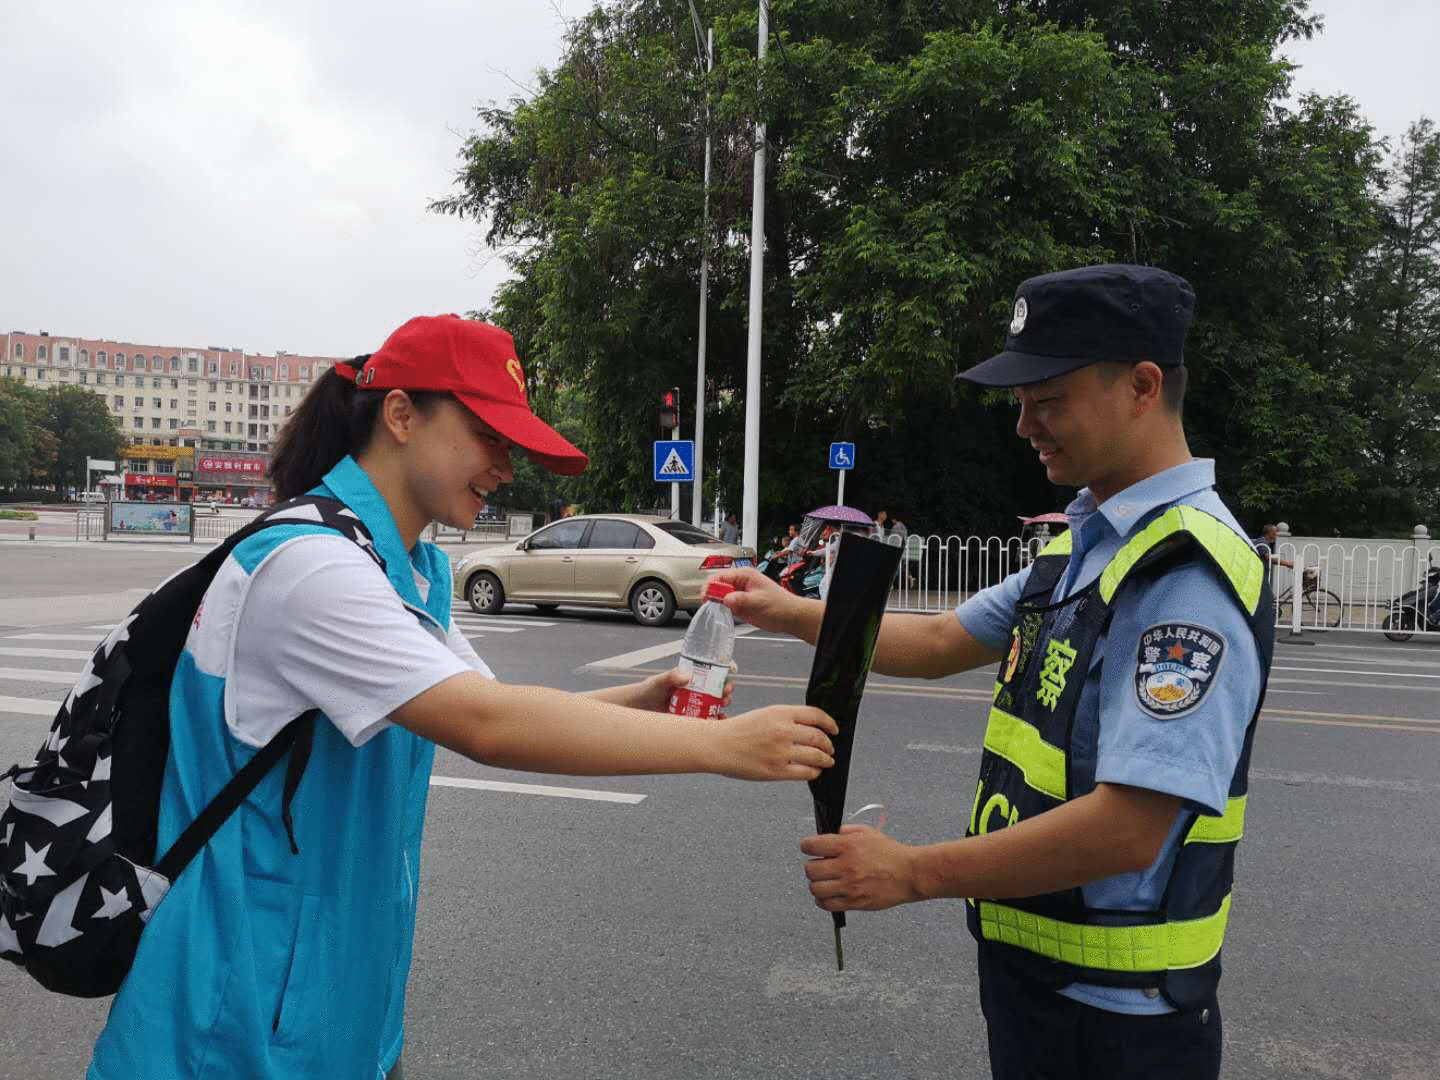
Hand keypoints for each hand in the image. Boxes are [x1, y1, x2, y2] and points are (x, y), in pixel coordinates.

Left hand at [634, 665, 735, 713]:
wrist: (639, 709)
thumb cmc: (649, 690)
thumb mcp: (659, 682)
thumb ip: (670, 677)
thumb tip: (685, 677)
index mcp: (692, 676)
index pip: (714, 671)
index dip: (725, 672)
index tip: (730, 675)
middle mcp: (698, 689)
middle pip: (719, 687)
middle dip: (727, 691)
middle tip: (726, 695)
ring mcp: (696, 703)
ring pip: (717, 703)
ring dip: (724, 706)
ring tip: (723, 709)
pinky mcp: (693, 717)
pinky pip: (709, 718)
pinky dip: (716, 721)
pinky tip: (719, 723)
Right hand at [709, 704, 835, 780]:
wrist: (716, 745)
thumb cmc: (736, 730)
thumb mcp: (764, 714)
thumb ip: (786, 719)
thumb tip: (809, 728)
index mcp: (780, 713)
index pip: (816, 715)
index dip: (829, 723)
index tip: (834, 729)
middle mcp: (783, 731)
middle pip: (819, 737)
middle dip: (829, 745)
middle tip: (830, 748)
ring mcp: (781, 752)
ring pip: (816, 756)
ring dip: (825, 759)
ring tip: (827, 761)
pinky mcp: (776, 771)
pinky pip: (805, 773)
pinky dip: (814, 773)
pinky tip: (813, 771)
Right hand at [711, 567, 808, 634]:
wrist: (790, 617)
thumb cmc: (780, 606)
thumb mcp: (759, 602)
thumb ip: (741, 600)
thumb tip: (725, 599)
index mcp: (745, 575)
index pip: (720, 576)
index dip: (710, 586)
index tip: (706, 597)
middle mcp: (740, 582)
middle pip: (717, 584)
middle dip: (711, 593)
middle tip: (709, 605)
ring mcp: (739, 593)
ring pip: (719, 594)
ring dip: (715, 601)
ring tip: (715, 610)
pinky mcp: (739, 603)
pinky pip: (725, 603)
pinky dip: (721, 608)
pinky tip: (721, 613)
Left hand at [801, 825, 924, 910]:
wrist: (910, 874)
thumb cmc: (892, 854)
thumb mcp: (868, 832)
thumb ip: (846, 831)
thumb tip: (832, 833)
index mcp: (847, 846)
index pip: (811, 846)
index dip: (807, 846)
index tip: (809, 848)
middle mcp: (846, 866)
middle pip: (810, 869)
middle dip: (812, 867)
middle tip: (818, 866)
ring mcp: (849, 886)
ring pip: (815, 889)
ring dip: (816, 885)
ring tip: (823, 882)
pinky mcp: (854, 902)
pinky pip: (827, 905)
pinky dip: (823, 901)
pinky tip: (828, 895)